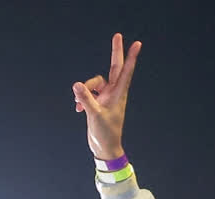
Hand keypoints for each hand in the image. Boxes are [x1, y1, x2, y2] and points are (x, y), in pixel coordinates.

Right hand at [73, 33, 141, 159]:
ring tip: (79, 105)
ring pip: (94, 82)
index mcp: (118, 95)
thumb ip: (86, 99)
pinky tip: (78, 109)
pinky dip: (82, 98)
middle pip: (114, 68)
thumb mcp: (94, 116)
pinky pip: (88, 92)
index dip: (130, 57)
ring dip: (85, 90)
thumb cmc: (105, 134)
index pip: (125, 72)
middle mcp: (114, 93)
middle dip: (116, 52)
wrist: (104, 148)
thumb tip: (77, 84)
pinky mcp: (99, 103)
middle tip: (118, 35)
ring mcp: (106, 97)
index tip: (137, 44)